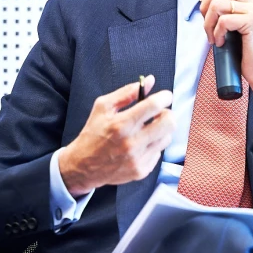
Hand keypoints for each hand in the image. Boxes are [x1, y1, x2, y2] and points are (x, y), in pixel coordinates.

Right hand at [58, 76, 174, 196]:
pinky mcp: (141, 171)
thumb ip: (126, 92)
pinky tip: (141, 144)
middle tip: (159, 113)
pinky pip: (159, 153)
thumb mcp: (103, 107)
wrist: (83, 166)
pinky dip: (153, 145)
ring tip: (149, 128)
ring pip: (167, 138)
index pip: (154, 106)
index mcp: (121, 124)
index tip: (165, 96)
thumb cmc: (93, 134)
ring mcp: (138, 159)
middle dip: (168, 113)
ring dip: (161, 130)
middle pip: (168, 123)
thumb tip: (149, 81)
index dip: (164, 97)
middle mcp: (131, 143)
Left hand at [200, 0, 252, 140]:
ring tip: (213, 37)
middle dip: (204, 7)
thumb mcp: (237, 25)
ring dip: (208, 23)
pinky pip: (223, 20)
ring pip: (216, 4)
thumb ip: (227, 10)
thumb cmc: (249, 52)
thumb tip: (204, 1)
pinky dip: (216, 33)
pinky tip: (222, 43)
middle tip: (207, 25)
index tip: (205, 6)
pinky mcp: (252, 22)